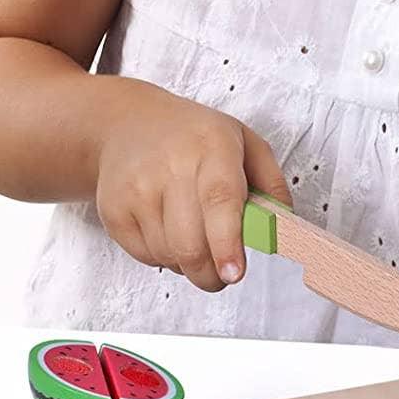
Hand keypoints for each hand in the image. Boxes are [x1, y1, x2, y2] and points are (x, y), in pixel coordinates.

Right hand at [94, 81, 292, 292]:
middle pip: (191, 243)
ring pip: (169, 255)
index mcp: (212, 146)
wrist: (128, 124)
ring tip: (196, 236)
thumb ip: (272, 183)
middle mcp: (171, 165)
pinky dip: (165, 257)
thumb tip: (285, 226)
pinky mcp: (114, 210)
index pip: (219, 199)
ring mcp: (137, 189)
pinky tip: (169, 230)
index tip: (234, 272)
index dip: (227, 242)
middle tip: (225, 272)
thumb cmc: (194, 137)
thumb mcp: (245, 142)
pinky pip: (146, 257)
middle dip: (213, 273)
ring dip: (190, 264)